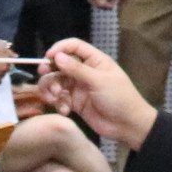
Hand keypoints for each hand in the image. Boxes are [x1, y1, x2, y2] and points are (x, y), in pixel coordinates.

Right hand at [39, 38, 157, 150]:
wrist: (127, 125)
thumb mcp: (99, 81)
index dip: (60, 48)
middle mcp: (85, 72)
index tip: (48, 57)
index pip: (74, 47)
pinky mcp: (75, 103)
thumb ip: (77, 69)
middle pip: (60, 65)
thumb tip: (57, 57)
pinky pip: (60, 99)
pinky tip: (66, 111)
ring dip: (52, 89)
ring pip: (57, 83)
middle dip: (51, 71)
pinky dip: (59, 104)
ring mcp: (79, 88)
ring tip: (54, 98)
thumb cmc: (120, 98)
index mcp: (95, 61)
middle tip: (44, 76)